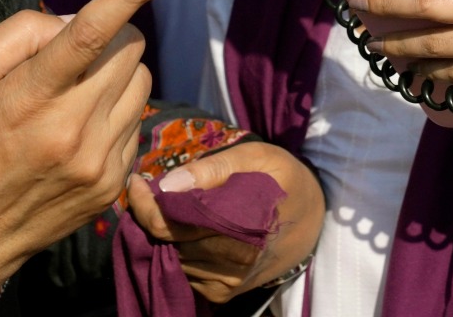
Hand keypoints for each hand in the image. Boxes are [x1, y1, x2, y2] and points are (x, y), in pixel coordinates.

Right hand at [0, 0, 176, 312]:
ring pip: (140, 82)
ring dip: (114, 75)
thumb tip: (75, 19)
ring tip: (66, 98)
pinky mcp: (111, 187)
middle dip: (108, 37)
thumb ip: (18, 35)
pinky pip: (135, 122)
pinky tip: (73, 133)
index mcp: (27, 101)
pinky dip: (112, 113)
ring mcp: (97, 164)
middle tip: (68, 57)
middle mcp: (71, 133)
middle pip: (129, 50)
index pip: (89, 34)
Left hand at [125, 143, 322, 303]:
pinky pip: (185, 273)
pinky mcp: (223, 294)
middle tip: (151, 190)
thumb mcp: (258, 158)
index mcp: (242, 225)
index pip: (172, 224)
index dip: (146, 205)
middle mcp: (232, 261)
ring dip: (165, 235)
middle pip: (168, 242)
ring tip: (172, 208)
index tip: (138, 181)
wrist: (314, 222)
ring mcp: (227, 282)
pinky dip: (179, 251)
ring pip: (173, 259)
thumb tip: (167, 185)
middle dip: (153, 216)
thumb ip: (214, 168)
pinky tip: (189, 230)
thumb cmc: (284, 181)